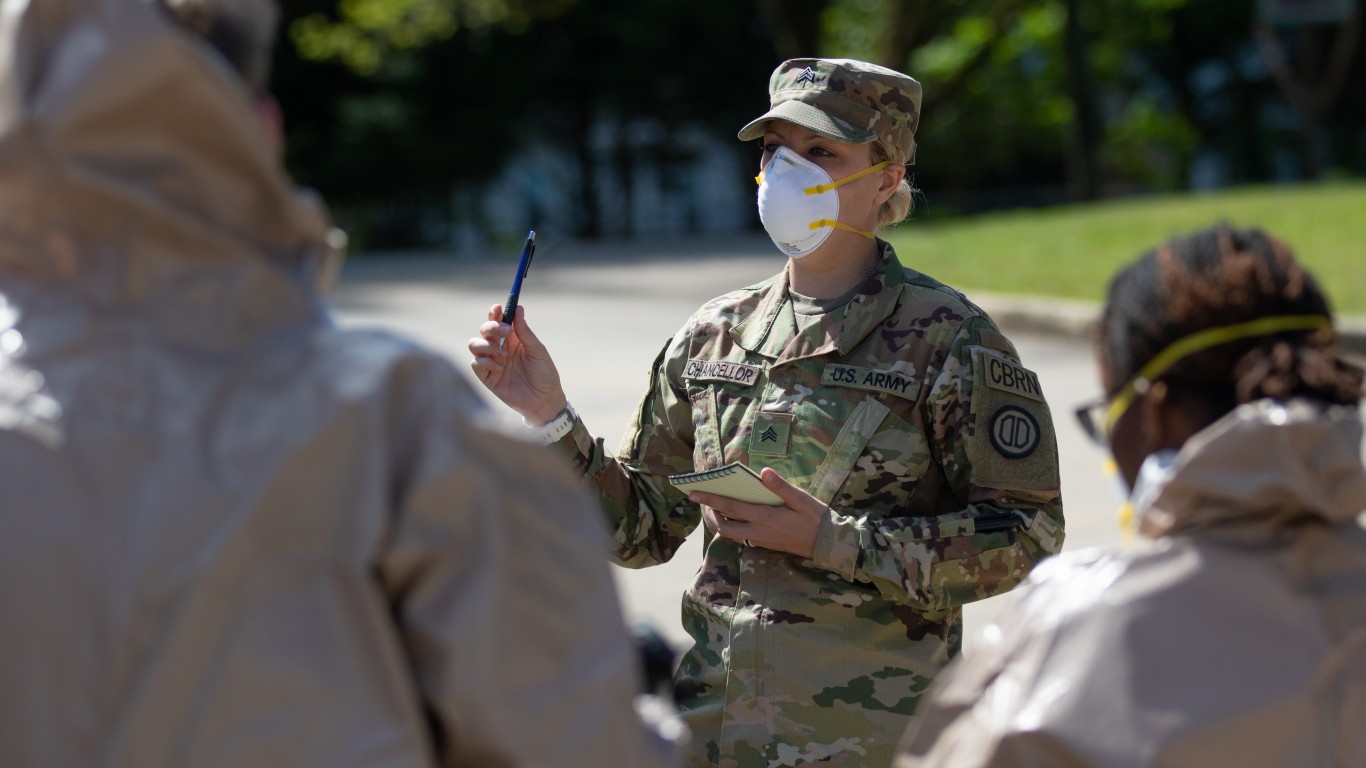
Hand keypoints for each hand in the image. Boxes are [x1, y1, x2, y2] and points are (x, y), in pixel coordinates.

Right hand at [467, 304, 566, 424]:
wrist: (544, 400)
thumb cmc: (545, 374)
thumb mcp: (537, 350)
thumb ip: (525, 331)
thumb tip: (518, 308)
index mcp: (513, 339)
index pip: (499, 321)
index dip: (495, 312)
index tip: (498, 308)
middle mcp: (500, 348)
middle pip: (484, 330)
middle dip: (491, 327)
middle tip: (505, 332)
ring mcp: (492, 362)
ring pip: (474, 344)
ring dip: (486, 345)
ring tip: (503, 354)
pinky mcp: (487, 377)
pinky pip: (476, 363)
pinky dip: (485, 361)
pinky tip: (499, 367)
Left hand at [693, 468, 825, 558]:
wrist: (828, 544)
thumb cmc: (816, 518)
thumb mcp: (801, 499)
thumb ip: (781, 486)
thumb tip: (763, 472)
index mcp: (765, 517)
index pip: (731, 507)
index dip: (710, 500)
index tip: (694, 493)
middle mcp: (759, 531)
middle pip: (724, 526)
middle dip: (710, 513)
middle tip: (703, 501)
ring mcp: (761, 540)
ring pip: (731, 534)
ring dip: (720, 521)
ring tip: (716, 507)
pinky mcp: (766, 544)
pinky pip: (742, 537)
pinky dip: (733, 526)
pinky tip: (736, 516)